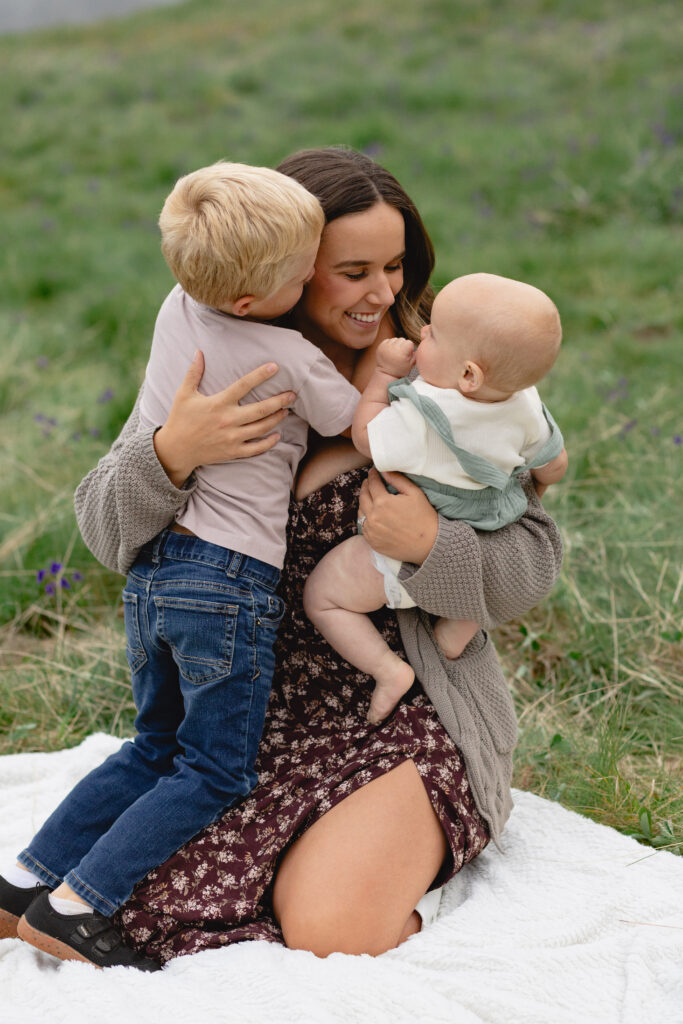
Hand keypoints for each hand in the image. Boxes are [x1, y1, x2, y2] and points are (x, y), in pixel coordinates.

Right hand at [153, 351, 295, 486]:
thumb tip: (199, 352)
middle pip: (261, 409)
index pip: (243, 385)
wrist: (175, 450)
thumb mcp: (184, 394)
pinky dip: (269, 443)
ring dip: (277, 419)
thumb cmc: (180, 419)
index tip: (275, 367)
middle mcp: (228, 420)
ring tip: (286, 410)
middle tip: (293, 394)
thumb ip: (194, 373)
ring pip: (262, 428)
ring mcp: (232, 438)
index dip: (260, 375)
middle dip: (280, 401)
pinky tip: (277, 435)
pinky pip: (256, 449)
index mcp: (218, 403)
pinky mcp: (233, 452)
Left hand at [357, 468, 437, 564]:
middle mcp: (373, 516)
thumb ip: (397, 480)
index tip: (373, 471)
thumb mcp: (414, 493)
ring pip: (360, 511)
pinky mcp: (372, 541)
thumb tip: (384, 471)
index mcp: (383, 502)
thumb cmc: (424, 517)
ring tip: (369, 497)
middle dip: (365, 486)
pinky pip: (363, 526)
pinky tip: (371, 514)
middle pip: (363, 496)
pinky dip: (365, 518)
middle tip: (369, 482)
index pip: (372, 484)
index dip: (372, 475)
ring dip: (364, 502)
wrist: (429, 544)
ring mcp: (371, 530)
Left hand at [375, 337, 415, 377]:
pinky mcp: (380, 346)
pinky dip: (390, 344)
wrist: (386, 374)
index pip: (409, 342)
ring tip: (395, 353)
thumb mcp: (411, 364)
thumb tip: (420, 347)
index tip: (407, 354)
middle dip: (403, 345)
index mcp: (402, 352)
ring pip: (395, 339)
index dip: (409, 348)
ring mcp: (386, 347)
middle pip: (402, 339)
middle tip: (401, 354)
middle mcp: (393, 348)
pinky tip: (390, 352)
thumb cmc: (400, 370)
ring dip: (396, 344)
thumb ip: (416, 355)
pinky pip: (388, 340)